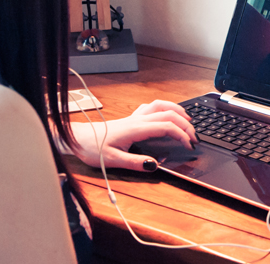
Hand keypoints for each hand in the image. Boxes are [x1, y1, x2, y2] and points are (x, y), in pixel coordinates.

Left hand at [70, 100, 197, 171]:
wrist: (75, 138)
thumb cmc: (90, 148)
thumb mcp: (111, 160)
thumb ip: (134, 162)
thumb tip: (154, 164)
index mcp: (135, 129)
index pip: (166, 126)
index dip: (182, 135)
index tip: (189, 146)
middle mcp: (136, 120)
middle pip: (168, 114)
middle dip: (186, 124)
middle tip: (194, 138)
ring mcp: (133, 117)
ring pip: (160, 105)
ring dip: (177, 110)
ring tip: (188, 120)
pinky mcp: (129, 119)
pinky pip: (151, 107)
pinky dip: (164, 108)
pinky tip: (166, 115)